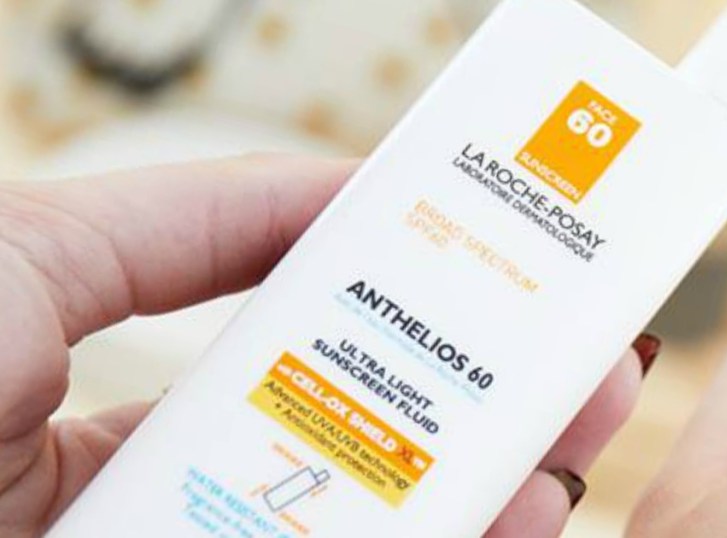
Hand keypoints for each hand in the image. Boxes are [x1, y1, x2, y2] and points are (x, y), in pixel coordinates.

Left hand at [0, 155, 648, 537]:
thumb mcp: (39, 259)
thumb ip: (198, 220)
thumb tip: (350, 186)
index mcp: (100, 408)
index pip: (289, 368)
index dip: (403, 326)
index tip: (502, 284)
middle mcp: (152, 502)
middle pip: (345, 459)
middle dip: (479, 412)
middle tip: (589, 373)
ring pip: (354, 524)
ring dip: (478, 493)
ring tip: (573, 448)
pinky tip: (510, 518)